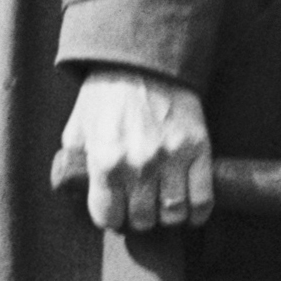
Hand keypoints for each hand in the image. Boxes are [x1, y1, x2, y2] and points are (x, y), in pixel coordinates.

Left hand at [55, 67, 214, 232]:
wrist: (143, 61)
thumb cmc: (107, 94)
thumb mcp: (78, 128)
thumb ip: (77, 162)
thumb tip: (79, 188)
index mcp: (105, 160)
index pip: (108, 217)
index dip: (111, 218)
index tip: (116, 212)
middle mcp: (139, 164)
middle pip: (143, 219)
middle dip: (140, 218)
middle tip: (140, 208)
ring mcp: (172, 157)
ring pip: (174, 213)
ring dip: (168, 217)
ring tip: (163, 208)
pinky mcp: (199, 148)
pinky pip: (203, 198)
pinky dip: (198, 213)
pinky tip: (190, 212)